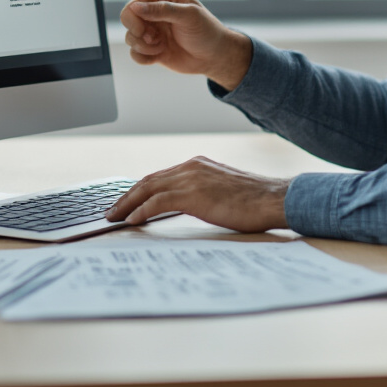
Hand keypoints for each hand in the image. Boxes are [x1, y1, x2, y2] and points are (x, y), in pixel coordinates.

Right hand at [89, 0, 252, 90]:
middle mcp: (152, 11)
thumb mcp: (189, 15)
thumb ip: (163, 9)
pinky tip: (157, 55)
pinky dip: (143, 56)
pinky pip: (134, 52)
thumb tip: (136, 7)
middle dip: (135, 26)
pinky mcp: (150, 49)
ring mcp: (150, 30)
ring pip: (129, 35)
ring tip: (159, 45)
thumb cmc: (206, 30)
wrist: (213, 56)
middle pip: (126, 14)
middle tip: (151, 35)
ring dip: (142, 43)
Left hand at [106, 156, 290, 232]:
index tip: (127, 201)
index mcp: (198, 164)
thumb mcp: (225, 190)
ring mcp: (191, 179)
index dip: (141, 189)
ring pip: (148, 189)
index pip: (160, 176)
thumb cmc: (256, 200)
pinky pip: (157, 202)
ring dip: (128, 204)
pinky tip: (133, 221)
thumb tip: (192, 204)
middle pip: (148, 180)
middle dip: (127, 196)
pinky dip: (141, 211)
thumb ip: (205, 191)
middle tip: (112, 210)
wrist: (274, 199)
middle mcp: (191, 166)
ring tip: (115, 217)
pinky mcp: (193, 195)